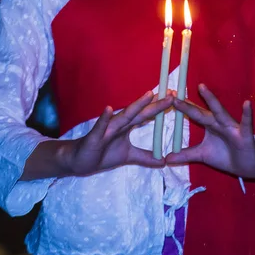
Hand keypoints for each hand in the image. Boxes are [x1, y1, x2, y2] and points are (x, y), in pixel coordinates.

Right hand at [58, 91, 173, 176]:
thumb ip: (145, 157)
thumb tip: (162, 161)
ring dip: (136, 105)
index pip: (146, 114)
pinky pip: (100, 126)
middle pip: (140, 112)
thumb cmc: (103, 154)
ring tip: (148, 94)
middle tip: (170, 93)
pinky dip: (105, 118)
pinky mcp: (95, 136)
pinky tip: (109, 109)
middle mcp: (120, 123)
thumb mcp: (128, 156)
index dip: (160, 107)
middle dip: (155, 103)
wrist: (80, 160)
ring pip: (124, 116)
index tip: (174, 98)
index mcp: (128, 126)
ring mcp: (108, 128)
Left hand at [166, 84, 254, 177]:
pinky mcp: (244, 135)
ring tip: (201, 87)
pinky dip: (247, 114)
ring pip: (219, 112)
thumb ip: (186, 155)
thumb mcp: (203, 155)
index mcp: (209, 124)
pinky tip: (246, 103)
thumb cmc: (225, 155)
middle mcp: (218, 122)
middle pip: (201, 112)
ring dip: (211, 100)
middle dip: (187, 104)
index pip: (193, 113)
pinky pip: (246, 124)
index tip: (167, 95)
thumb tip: (167, 159)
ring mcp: (231, 127)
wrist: (248, 166)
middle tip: (173, 94)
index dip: (181, 105)